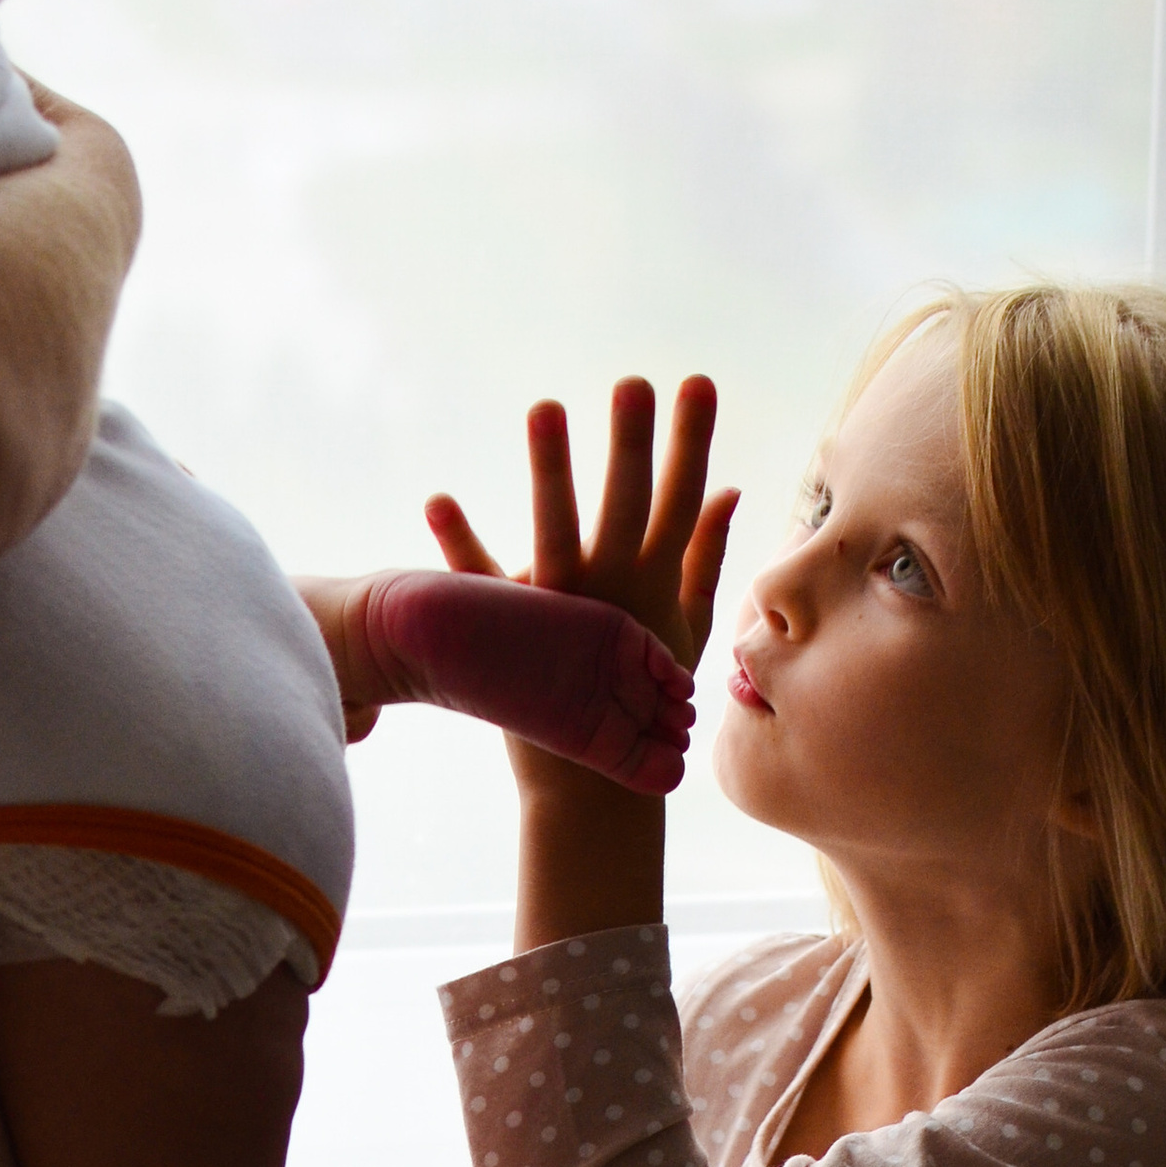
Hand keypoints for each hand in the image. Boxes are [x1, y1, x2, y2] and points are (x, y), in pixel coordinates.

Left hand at [425, 373, 737, 677]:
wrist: (598, 784)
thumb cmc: (647, 698)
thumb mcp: (686, 625)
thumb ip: (704, 555)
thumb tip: (728, 489)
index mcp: (655, 584)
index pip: (682, 500)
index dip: (691, 442)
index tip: (698, 382)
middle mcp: (613, 592)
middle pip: (628, 506)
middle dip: (633, 444)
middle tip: (633, 384)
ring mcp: (561, 612)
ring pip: (556, 532)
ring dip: (551, 472)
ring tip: (544, 406)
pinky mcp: (509, 634)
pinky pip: (480, 585)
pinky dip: (458, 543)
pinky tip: (437, 498)